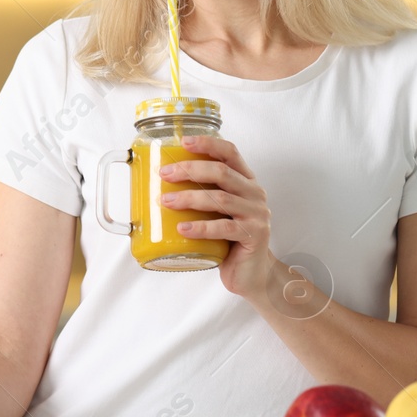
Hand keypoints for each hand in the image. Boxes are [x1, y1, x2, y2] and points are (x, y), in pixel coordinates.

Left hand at [159, 134, 279, 298]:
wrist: (252, 274)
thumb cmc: (229, 240)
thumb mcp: (217, 212)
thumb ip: (202, 196)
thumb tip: (159, 184)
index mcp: (246, 181)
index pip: (230, 153)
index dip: (208, 143)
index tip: (183, 142)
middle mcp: (255, 194)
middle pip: (222, 172)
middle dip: (189, 170)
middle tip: (164, 174)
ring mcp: (257, 215)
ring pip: (220, 199)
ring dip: (189, 198)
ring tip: (166, 201)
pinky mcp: (254, 236)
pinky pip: (224, 228)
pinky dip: (201, 228)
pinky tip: (182, 229)